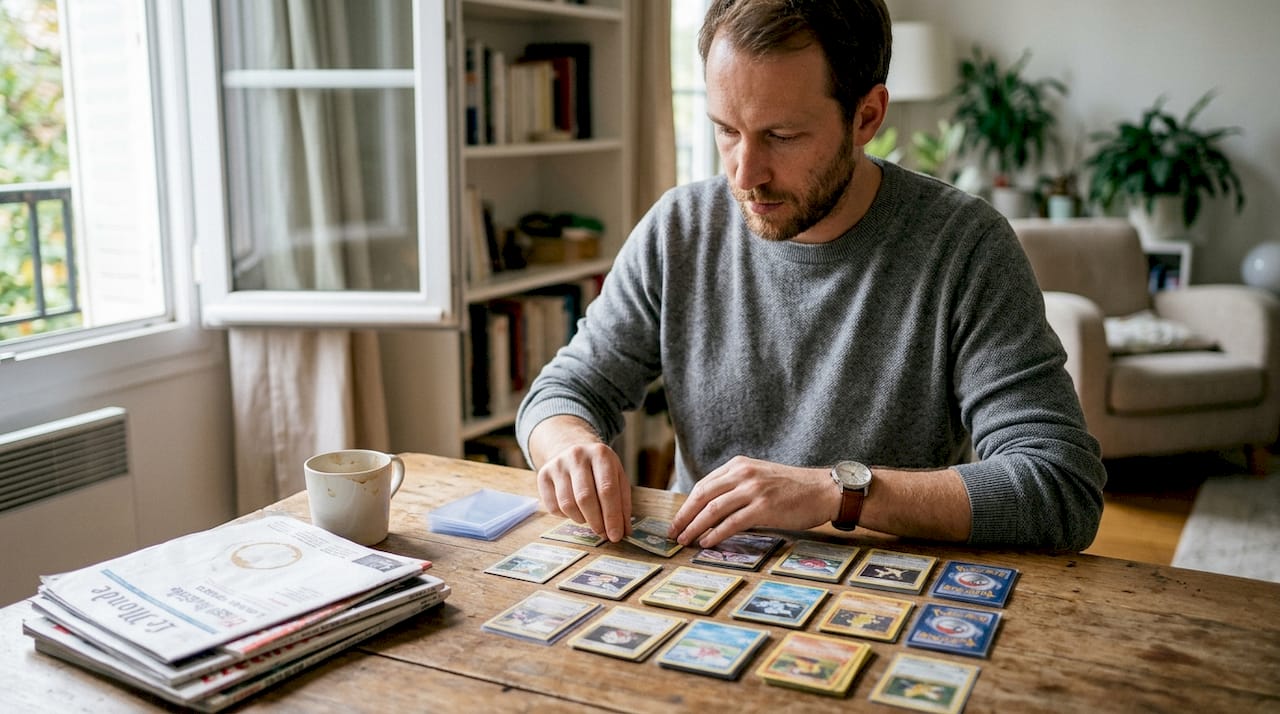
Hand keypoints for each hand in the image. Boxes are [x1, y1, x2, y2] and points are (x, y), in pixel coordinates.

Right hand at [535, 441, 632, 541]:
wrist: (573, 451)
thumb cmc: (600, 470)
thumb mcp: (618, 478)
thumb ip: (622, 504)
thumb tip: (624, 532)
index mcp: (601, 454)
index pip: (607, 489)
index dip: (612, 516)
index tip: (615, 535)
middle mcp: (577, 456)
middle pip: (585, 497)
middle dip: (596, 522)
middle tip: (603, 534)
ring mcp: (557, 465)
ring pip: (568, 504)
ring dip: (581, 519)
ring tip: (589, 518)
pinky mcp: (543, 475)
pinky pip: (553, 507)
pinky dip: (566, 516)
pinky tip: (575, 510)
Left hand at [668, 456, 839, 547]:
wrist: (824, 490)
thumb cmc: (793, 488)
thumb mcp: (760, 478)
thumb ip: (737, 487)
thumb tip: (711, 511)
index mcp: (739, 465)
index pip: (704, 485)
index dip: (686, 505)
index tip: (677, 520)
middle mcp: (743, 473)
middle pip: (703, 496)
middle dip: (684, 516)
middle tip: (673, 533)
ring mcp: (754, 490)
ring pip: (713, 510)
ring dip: (695, 527)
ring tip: (685, 541)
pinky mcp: (764, 507)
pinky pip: (732, 523)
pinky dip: (716, 534)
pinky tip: (707, 543)